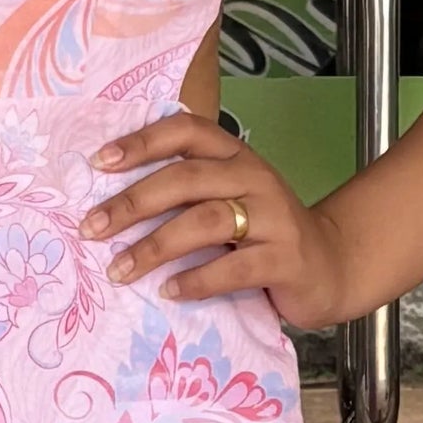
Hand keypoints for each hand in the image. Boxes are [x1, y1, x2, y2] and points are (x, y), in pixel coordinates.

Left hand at [82, 112, 346, 328]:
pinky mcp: (285, 259)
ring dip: (155, 247)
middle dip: (133, 203)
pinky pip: (234, 268)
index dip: (142, 142)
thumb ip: (187, 192)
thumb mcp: (229, 198)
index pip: (187, 130)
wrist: (330, 266)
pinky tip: (169, 291)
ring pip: (206, 221)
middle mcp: (255, 177)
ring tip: (120, 270)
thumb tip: (109, 204)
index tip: (98, 162)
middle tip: (92, 228)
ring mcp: (274, 218)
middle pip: (186, 179)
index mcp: (235, 155)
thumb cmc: (263, 234)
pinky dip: (197, 280)